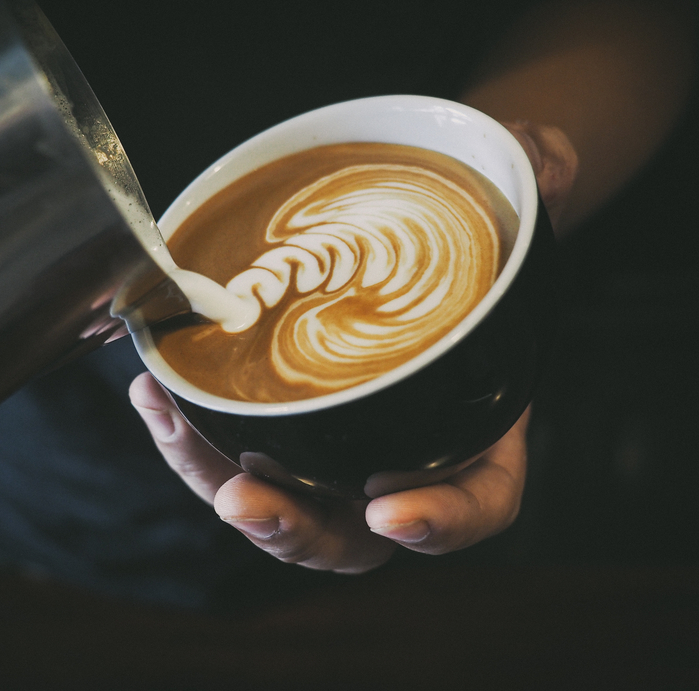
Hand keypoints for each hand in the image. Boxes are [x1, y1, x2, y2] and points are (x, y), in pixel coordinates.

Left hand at [130, 125, 576, 573]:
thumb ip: (536, 185)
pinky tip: (154, 391)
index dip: (439, 522)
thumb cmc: (478, 242)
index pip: (476, 503)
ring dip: (218, 482)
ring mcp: (339, 452)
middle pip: (354, 536)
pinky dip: (193, 438)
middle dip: (296, 527)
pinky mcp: (285, 428)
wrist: (427, 245)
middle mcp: (405, 460)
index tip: (387, 509)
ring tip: (169, 422)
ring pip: (283, 508)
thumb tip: (544, 162)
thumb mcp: (518, 203)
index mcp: (478, 432)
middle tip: (246, 497)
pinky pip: (237, 458)